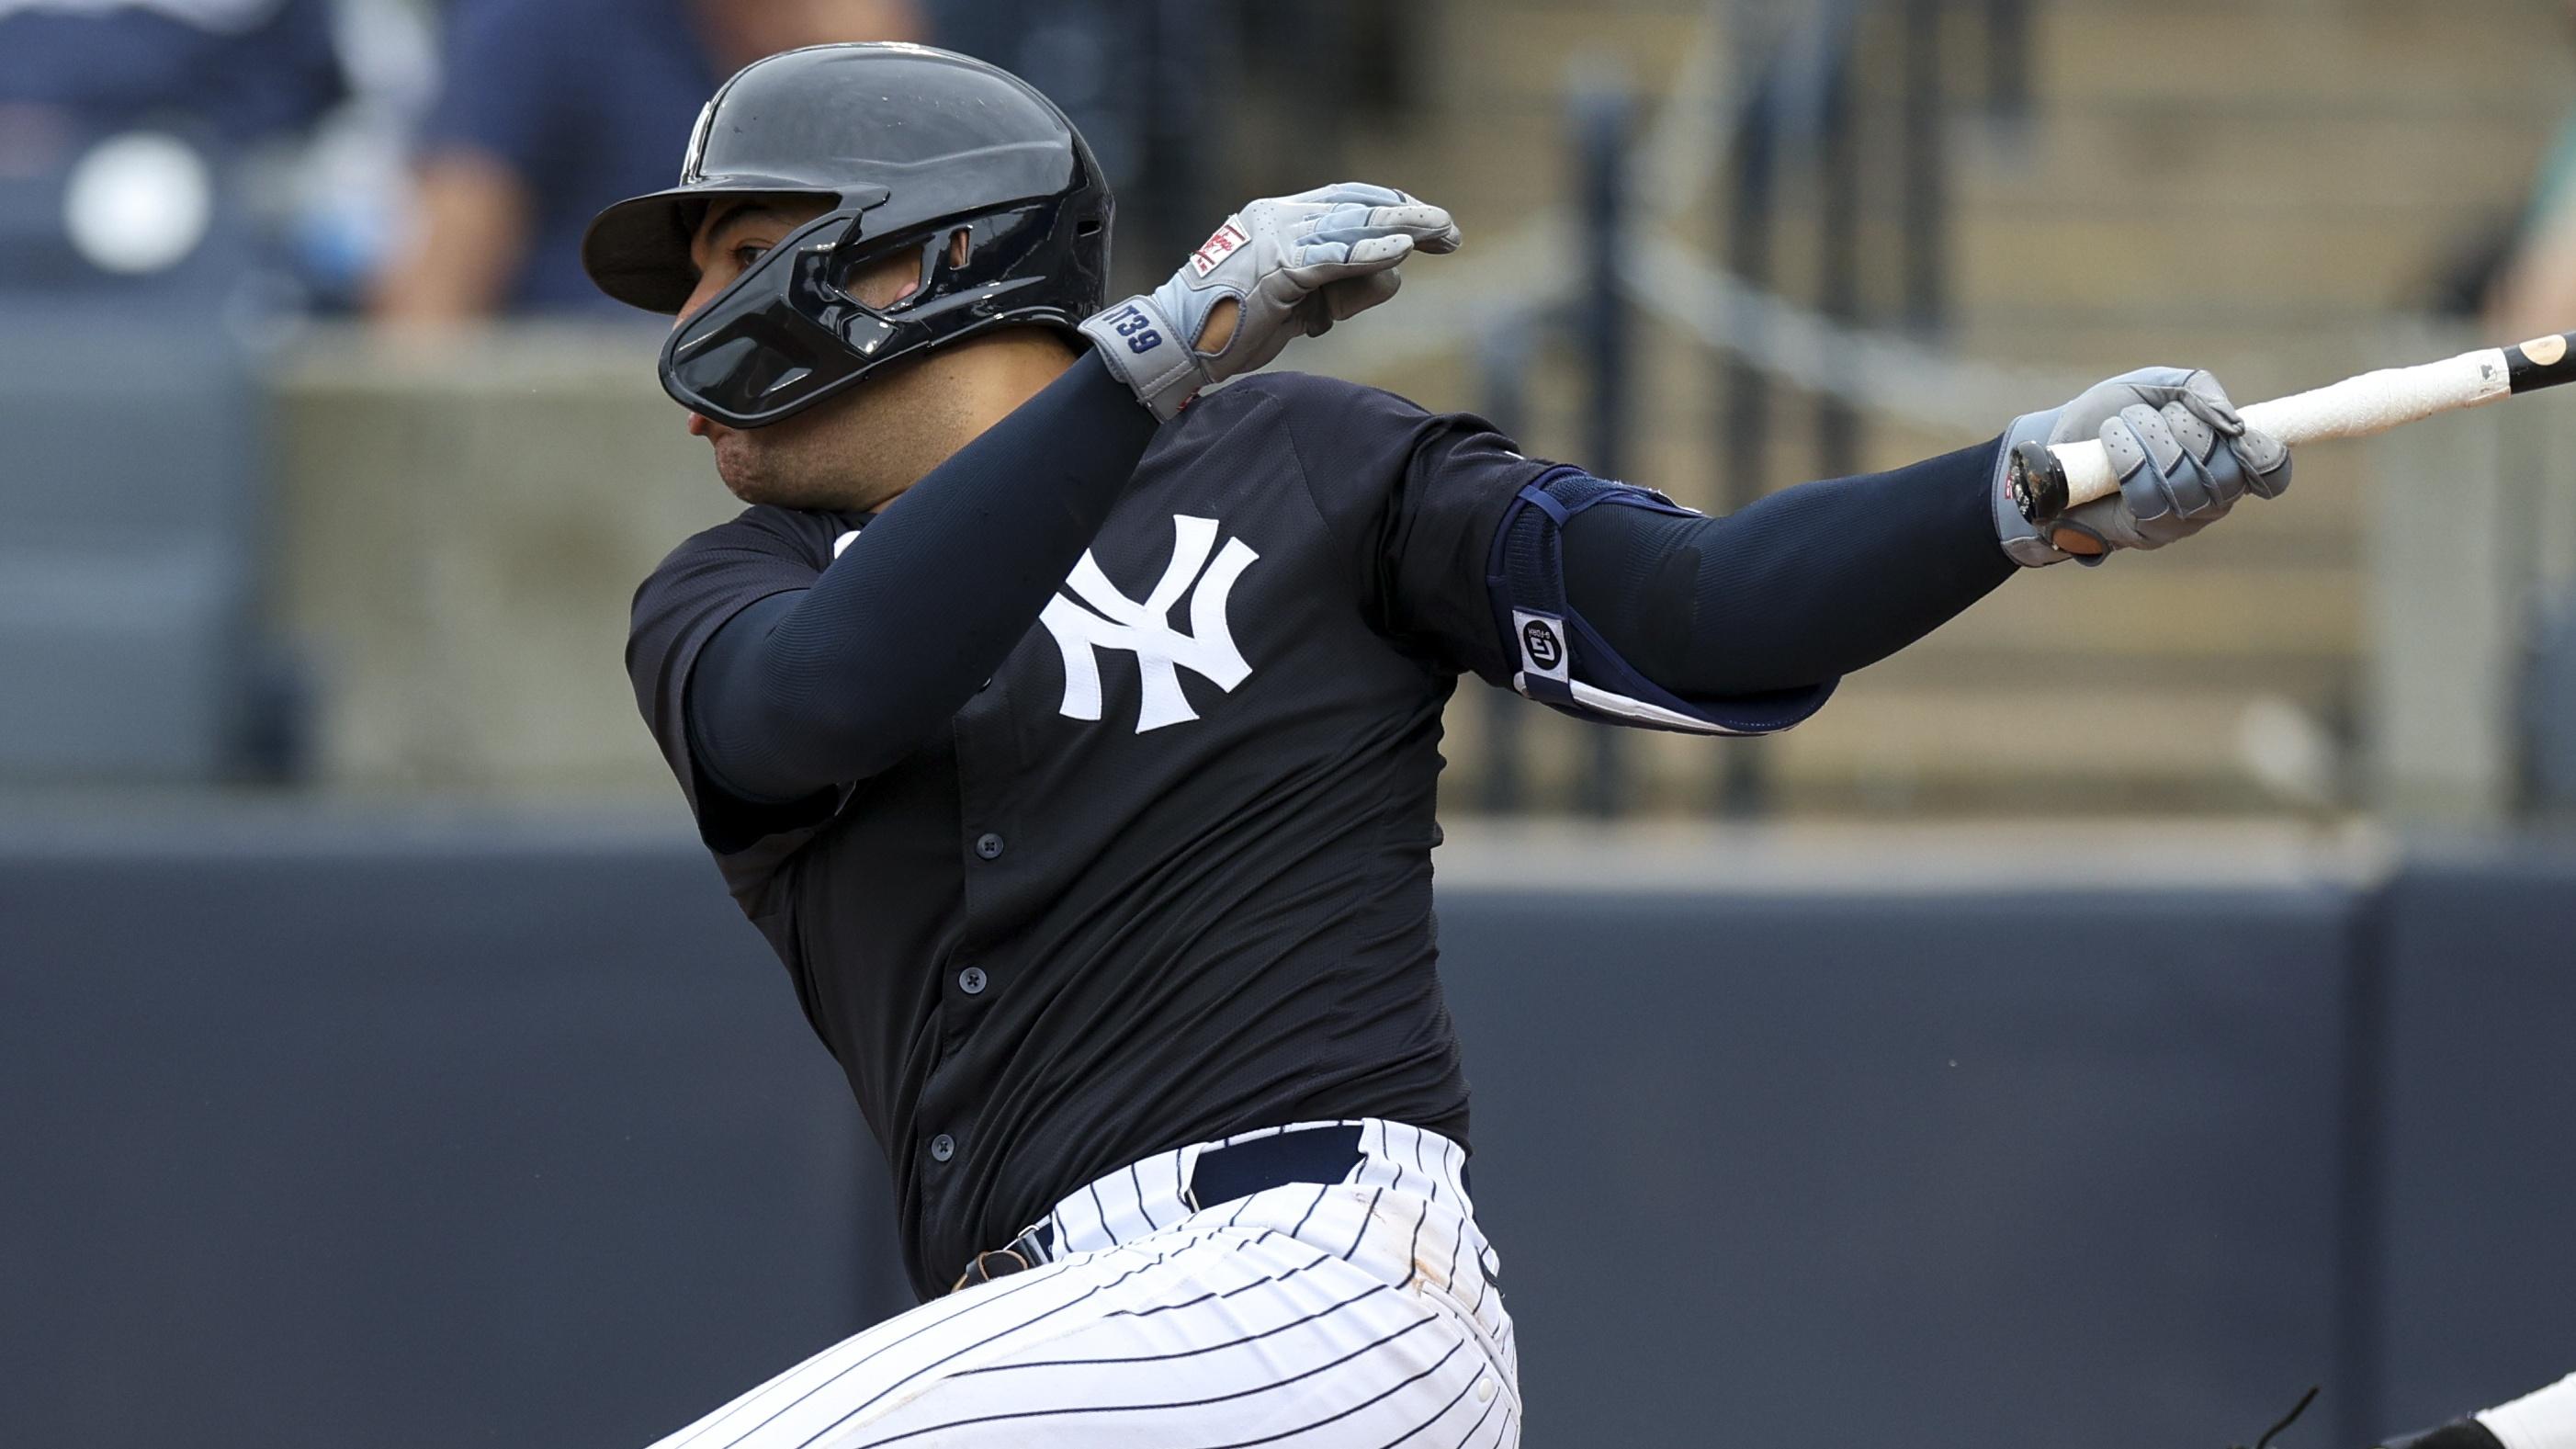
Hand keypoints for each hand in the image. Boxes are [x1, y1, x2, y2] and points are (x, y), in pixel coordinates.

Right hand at [1078, 183, 1461, 420]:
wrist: (1174, 344)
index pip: (1347, 201)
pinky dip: (1366, 255)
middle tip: (1450, 232)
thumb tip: (1394, 277)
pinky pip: (1330, 258)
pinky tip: (1399, 252)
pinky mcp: (1274, 270)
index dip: (1391, 209)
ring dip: (1400, 228)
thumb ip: (1342, 287)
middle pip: (1356, 207)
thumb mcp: (1298, 304)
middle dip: (1409, 217)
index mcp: (1279, 218)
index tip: (1427, 224)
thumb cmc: (1230, 329)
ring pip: (1349, 226)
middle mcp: (1277, 217)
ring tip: (1440, 231)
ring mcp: (1274, 239)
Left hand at [1994, 367, 2292, 566]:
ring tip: (2125, 421)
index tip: (2236, 432)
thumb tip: (2233, 421)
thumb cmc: (2115, 414)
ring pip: (2188, 485)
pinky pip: (2149, 498)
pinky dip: (2130, 457)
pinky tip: (2111, 440)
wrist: (2058, 443)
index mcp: (2227, 459)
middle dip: (2190, 432)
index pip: (2272, 472)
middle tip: (2157, 414)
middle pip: (2227, 472)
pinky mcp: (2144, 532)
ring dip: (2154, 441)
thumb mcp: (2157, 387)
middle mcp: (2213, 497)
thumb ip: (2199, 390)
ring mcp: (2180, 520)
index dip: (2265, 455)